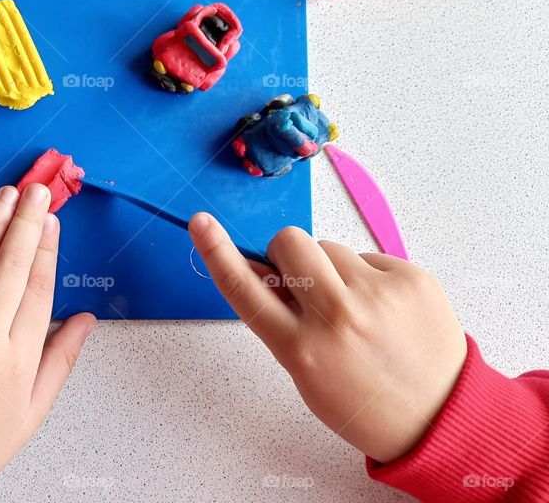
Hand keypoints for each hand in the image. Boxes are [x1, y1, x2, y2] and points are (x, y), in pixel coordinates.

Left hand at [0, 184, 95, 502]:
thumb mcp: (31, 412)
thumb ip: (61, 359)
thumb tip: (87, 320)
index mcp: (14, 360)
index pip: (37, 287)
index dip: (46, 248)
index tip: (51, 221)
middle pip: (7, 263)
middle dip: (24, 220)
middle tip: (36, 190)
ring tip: (7, 195)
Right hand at [189, 215, 466, 462]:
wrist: (442, 419)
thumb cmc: (364, 401)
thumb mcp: (306, 373)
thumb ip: (280, 321)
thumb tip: (262, 271)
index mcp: (301, 349)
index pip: (245, 290)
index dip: (217, 252)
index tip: (201, 223)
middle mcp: (337, 317)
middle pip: (289, 242)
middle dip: (288, 253)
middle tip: (307, 282)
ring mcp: (378, 294)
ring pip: (330, 246)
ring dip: (333, 268)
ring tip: (357, 309)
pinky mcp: (411, 279)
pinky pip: (370, 256)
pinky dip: (370, 277)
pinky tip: (385, 310)